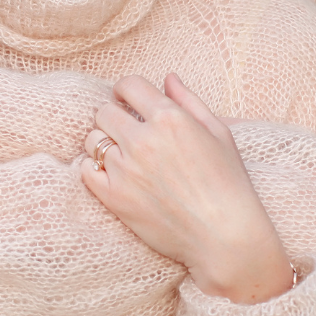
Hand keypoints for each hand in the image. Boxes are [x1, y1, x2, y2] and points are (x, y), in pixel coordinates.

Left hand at [80, 73, 293, 303]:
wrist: (225, 237)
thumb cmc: (229, 184)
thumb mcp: (218, 133)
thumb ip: (189, 101)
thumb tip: (167, 78)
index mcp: (170, 119)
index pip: (129, 85)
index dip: (126, 90)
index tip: (128, 100)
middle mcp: (143, 140)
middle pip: (104, 111)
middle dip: (115, 115)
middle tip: (127, 130)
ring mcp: (125, 169)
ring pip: (93, 139)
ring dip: (104, 142)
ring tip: (122, 154)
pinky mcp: (114, 197)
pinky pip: (86, 170)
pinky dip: (96, 169)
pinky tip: (114, 175)